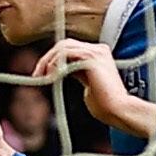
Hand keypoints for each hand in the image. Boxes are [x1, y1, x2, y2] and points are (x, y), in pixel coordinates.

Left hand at [34, 39, 155, 137]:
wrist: (118, 111)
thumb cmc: (105, 105)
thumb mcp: (87, 84)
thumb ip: (76, 72)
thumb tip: (60, 69)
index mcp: (98, 53)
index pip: (70, 48)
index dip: (53, 58)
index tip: (42, 74)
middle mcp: (98, 49)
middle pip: (65, 44)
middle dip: (47, 58)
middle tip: (37, 74)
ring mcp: (96, 52)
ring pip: (64, 47)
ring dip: (48, 61)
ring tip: (41, 76)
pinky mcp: (92, 59)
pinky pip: (67, 54)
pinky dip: (56, 63)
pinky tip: (51, 75)